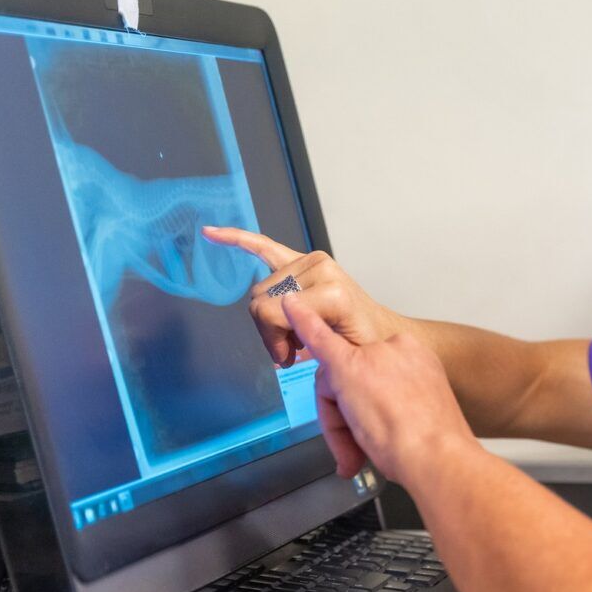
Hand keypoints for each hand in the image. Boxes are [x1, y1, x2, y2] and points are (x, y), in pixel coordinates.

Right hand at [201, 226, 400, 366]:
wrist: (380, 332)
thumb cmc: (365, 347)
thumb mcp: (344, 357)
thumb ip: (312, 345)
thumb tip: (281, 344)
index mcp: (332, 292)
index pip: (270, 312)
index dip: (273, 342)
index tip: (287, 359)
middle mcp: (320, 268)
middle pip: (260, 301)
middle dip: (269, 332)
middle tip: (290, 350)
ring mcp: (310, 261)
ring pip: (259, 291)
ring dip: (268, 318)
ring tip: (293, 333)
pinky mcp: (303, 260)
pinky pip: (262, 246)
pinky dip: (237, 239)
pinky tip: (211, 233)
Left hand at [279, 293, 477, 487]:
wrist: (436, 455)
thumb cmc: (434, 448)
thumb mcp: (419, 416)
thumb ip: (394, 405)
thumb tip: (371, 418)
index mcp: (418, 359)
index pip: (374, 372)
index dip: (367, 405)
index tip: (382, 425)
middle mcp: (397, 349)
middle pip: (352, 376)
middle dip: (347, 417)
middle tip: (359, 450)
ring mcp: (373, 355)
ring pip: (336, 385)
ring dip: (340, 424)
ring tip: (358, 451)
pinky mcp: (346, 366)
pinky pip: (318, 338)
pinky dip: (301, 320)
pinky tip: (290, 306)